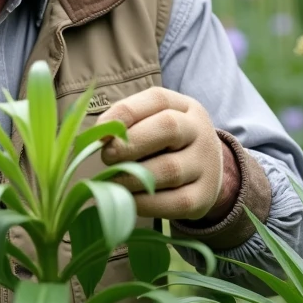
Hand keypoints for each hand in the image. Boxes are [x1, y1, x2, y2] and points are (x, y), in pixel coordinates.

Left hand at [98, 88, 224, 220]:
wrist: (205, 173)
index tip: (101, 133)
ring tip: (111, 181)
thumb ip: (125, 124)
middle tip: (107, 156)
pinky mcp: (202, 198)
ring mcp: (205, 165)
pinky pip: (173, 202)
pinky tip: (127, 200)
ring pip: (170, 169)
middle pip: (168, 128)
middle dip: (130, 143)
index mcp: (184, 107)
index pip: (157, 99)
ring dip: (132, 177)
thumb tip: (97, 138)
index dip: (125, 113)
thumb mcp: (151, 124)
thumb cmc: (164, 144)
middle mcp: (199, 132)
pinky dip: (144, 203)